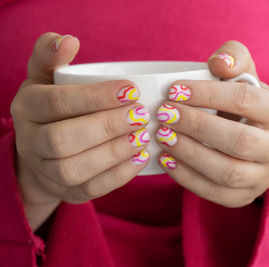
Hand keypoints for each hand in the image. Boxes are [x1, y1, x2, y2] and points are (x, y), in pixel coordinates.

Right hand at [11, 33, 150, 230]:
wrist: (44, 152)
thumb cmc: (53, 108)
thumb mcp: (46, 77)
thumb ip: (51, 57)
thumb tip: (68, 40)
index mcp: (27, 109)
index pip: (56, 103)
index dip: (94, 97)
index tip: (130, 90)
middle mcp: (31, 143)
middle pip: (63, 140)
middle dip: (106, 126)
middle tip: (140, 115)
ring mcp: (47, 173)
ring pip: (74, 169)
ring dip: (114, 153)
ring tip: (143, 136)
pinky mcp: (67, 193)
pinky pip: (91, 190)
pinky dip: (119, 175)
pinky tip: (141, 158)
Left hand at [155, 41, 268, 206]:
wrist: (253, 138)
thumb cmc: (242, 103)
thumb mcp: (243, 75)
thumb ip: (234, 57)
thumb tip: (219, 64)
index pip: (245, 100)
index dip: (207, 94)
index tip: (173, 90)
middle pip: (238, 140)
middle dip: (196, 126)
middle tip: (164, 114)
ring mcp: (264, 177)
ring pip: (228, 172)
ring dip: (189, 153)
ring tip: (162, 136)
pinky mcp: (245, 196)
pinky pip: (216, 193)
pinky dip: (187, 178)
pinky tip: (166, 160)